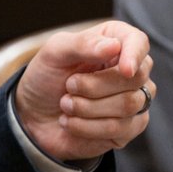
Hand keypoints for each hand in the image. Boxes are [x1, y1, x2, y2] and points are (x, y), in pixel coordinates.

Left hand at [13, 21, 153, 162]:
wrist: (33, 115)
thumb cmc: (47, 78)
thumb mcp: (54, 53)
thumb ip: (83, 44)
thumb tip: (114, 46)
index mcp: (116, 42)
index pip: (139, 42)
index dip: (135, 55)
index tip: (125, 69)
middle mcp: (130, 70)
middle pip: (135, 77)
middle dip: (95, 86)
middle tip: (69, 85)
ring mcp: (134, 101)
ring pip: (129, 105)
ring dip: (87, 107)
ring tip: (66, 104)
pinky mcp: (128, 128)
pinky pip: (120, 129)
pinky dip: (88, 127)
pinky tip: (71, 122)